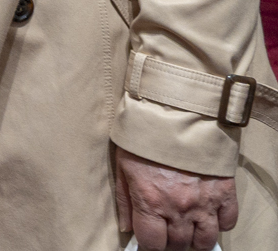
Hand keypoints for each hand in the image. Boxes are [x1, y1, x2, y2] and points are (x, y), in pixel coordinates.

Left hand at [115, 144, 238, 250]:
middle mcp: (179, 208)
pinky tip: (208, 215)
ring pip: (205, 240)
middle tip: (167, 231)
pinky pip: (228, 222)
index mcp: (151, 202)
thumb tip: (126, 227)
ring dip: (195, 239)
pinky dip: (220, 224)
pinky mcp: (225, 193)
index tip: (149, 239)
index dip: (149, 245)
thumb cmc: (143, 139)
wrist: (176, 114)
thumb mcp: (123, 166)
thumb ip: (125, 201)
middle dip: (171, 242)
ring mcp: (204, 203)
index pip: (152, 244)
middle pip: (179, 244)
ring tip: (188, 227)